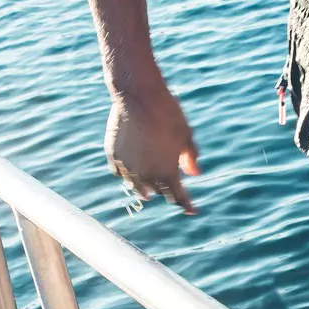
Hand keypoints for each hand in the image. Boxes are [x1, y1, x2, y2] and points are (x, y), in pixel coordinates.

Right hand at [107, 82, 202, 213]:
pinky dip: (127, 175)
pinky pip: (120, 173)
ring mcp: (127, 167)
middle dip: (167, 191)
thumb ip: (190, 158)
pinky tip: (130, 174)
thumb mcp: (186, 136)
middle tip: (173, 190)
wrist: (139, 97)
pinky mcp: (113, 157)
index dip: (187, 205)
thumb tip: (195, 174)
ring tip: (148, 192)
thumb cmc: (168, 114)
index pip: (178, 197)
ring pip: (137, 186)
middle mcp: (146, 175)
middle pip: (158, 191)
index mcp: (167, 173)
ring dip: (145, 188)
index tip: (193, 211)